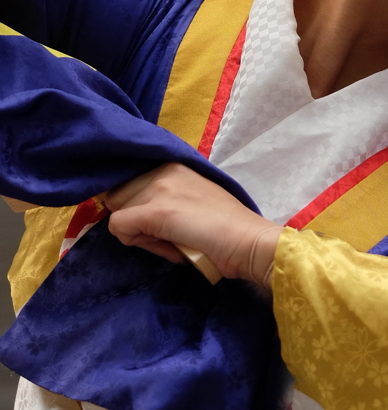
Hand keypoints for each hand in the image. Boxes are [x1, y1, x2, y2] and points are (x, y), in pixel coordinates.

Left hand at [102, 163, 281, 285]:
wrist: (248, 242)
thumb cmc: (225, 230)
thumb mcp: (191, 201)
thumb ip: (163, 198)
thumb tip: (130, 216)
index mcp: (175, 164)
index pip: (129, 181)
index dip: (137, 205)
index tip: (159, 221)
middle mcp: (164, 169)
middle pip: (117, 195)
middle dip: (133, 218)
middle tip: (165, 234)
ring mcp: (159, 188)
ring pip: (116, 211)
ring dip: (136, 232)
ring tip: (170, 239)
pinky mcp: (155, 211)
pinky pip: (118, 227)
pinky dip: (135, 241)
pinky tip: (166, 245)